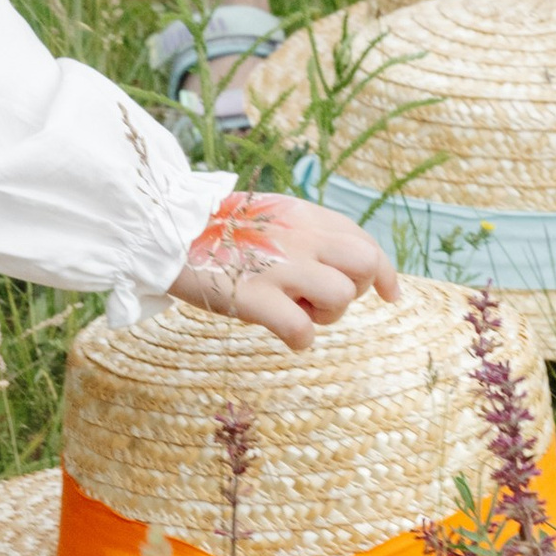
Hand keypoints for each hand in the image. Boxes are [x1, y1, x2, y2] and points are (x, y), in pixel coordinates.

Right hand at [171, 192, 399, 348]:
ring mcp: (280, 268)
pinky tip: (279, 331)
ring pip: (341, 298)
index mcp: (304, 216)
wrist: (164, 230)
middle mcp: (300, 238)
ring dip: (324, 315)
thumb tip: (341, 262)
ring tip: (292, 310)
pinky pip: (303, 331)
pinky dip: (298, 338)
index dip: (385, 272)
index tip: (390, 295)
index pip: (364, 241)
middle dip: (356, 289)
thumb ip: (306, 233)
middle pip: (364, 265)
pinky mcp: (255, 298)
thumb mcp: (269, 217)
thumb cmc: (214, 231)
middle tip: (322, 298)